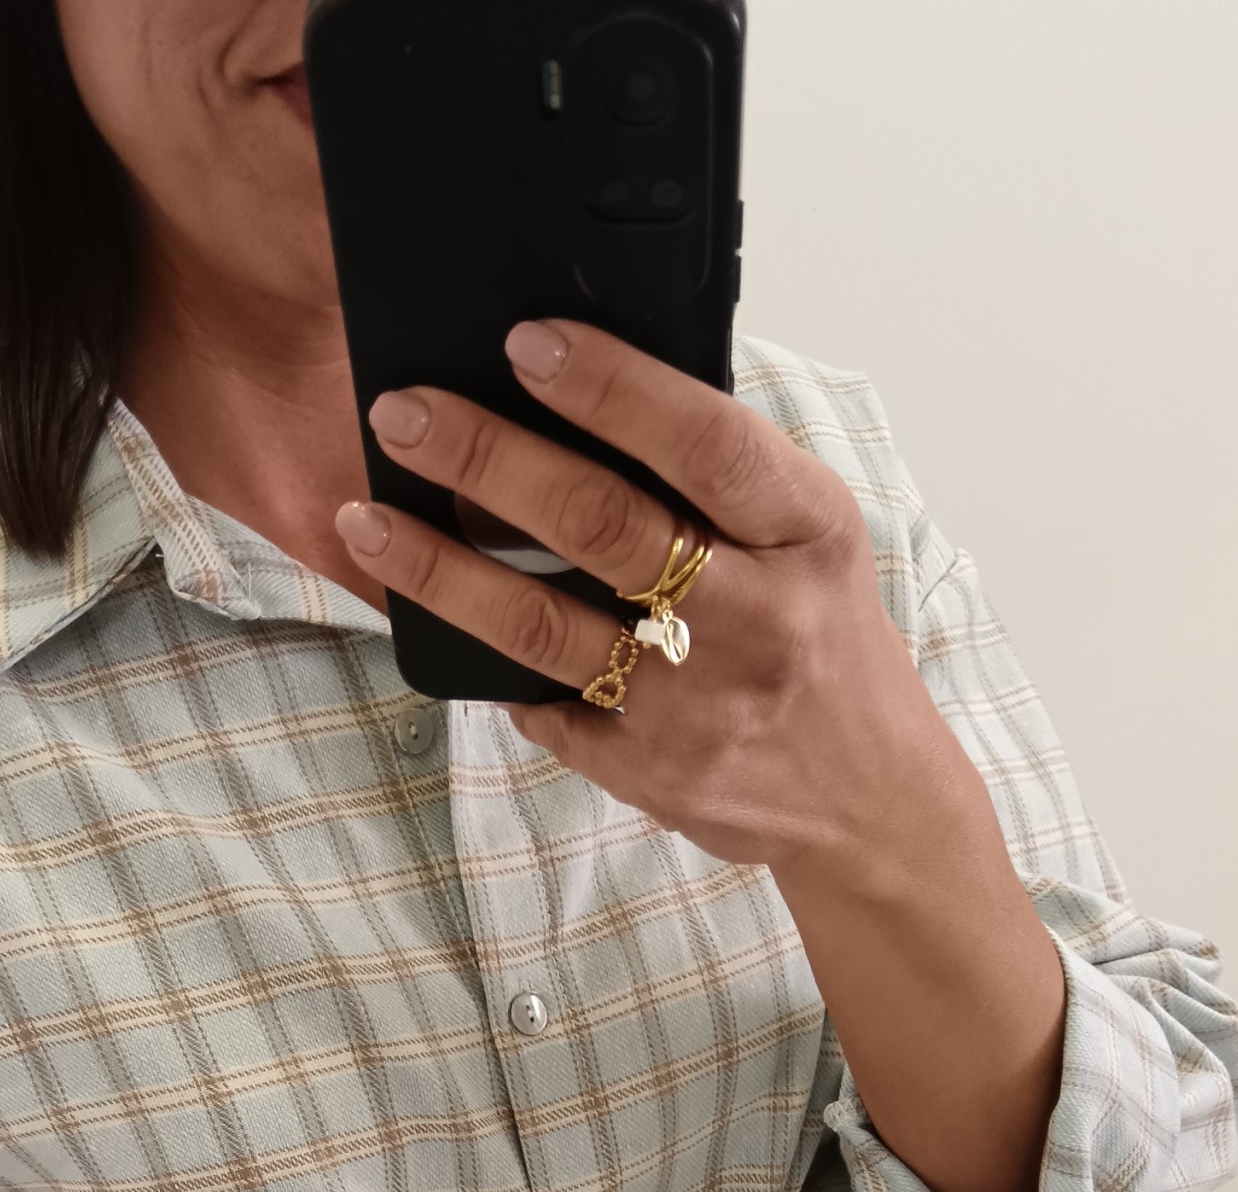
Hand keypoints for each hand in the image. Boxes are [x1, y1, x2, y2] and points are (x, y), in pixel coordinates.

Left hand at [336, 316, 978, 881]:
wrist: (870, 804)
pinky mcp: (646, 772)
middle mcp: (754, 618)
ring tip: (367, 519)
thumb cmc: (825, 645)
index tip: (525, 342)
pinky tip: (433, 617)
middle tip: (404, 413)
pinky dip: (483, 658)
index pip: (703, 440)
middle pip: (600, 523)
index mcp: (806, 534)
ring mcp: (694, 705)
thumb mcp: (812, 543)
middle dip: (487, 456)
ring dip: (439, 568)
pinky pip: (540, 703)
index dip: (609, 387)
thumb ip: (726, 480)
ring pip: (540, 625)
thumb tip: (594, 394)